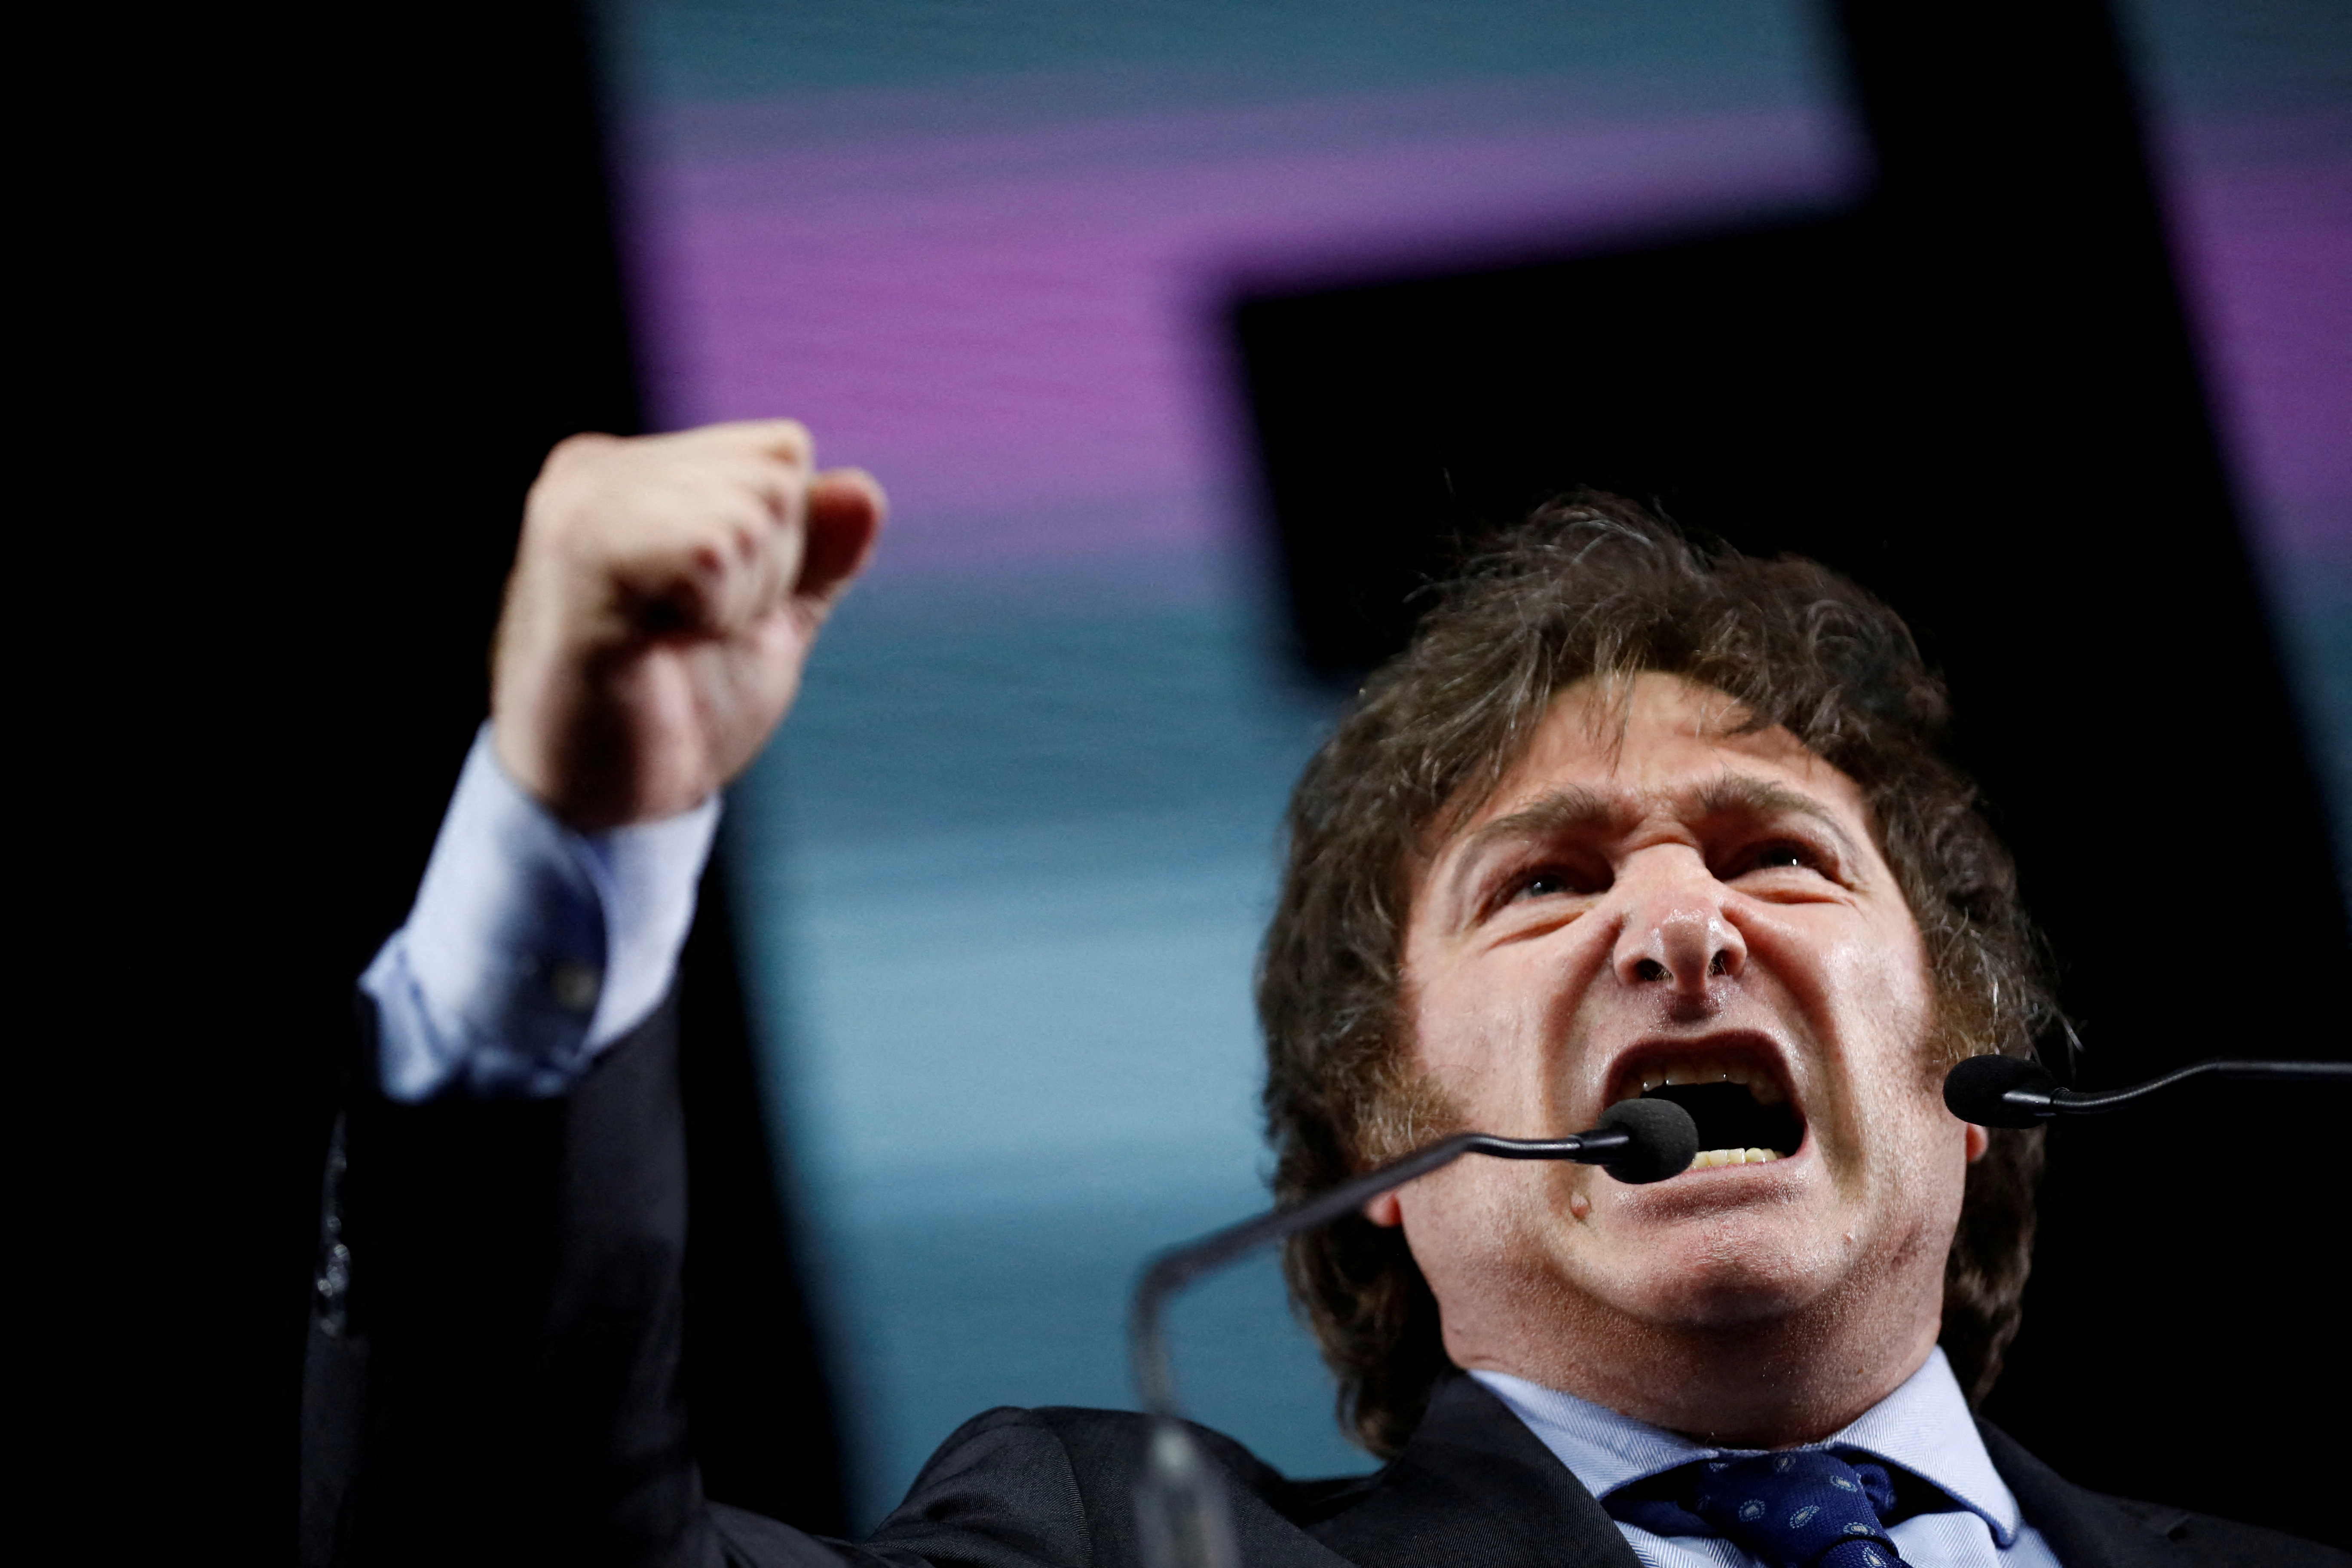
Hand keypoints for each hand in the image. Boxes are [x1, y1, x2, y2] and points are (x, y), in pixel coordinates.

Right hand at [490, 420, 883, 828]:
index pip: (781, 453)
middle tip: (688, 635)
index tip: (711, 609)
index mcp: (634, 469)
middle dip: (765, 574)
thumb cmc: (678, 708)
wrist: (604, 805)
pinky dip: (715, 612)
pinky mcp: (580, 559)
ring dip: (739, 600)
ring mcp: (581, 506)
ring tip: (669, 641)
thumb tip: (864, 492)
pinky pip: (709, 549)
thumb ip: (819, 556)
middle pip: (775, 477)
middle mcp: (597, 470)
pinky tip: (655, 645)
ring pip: (751, 513)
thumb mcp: (768, 621)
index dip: (784, 548)